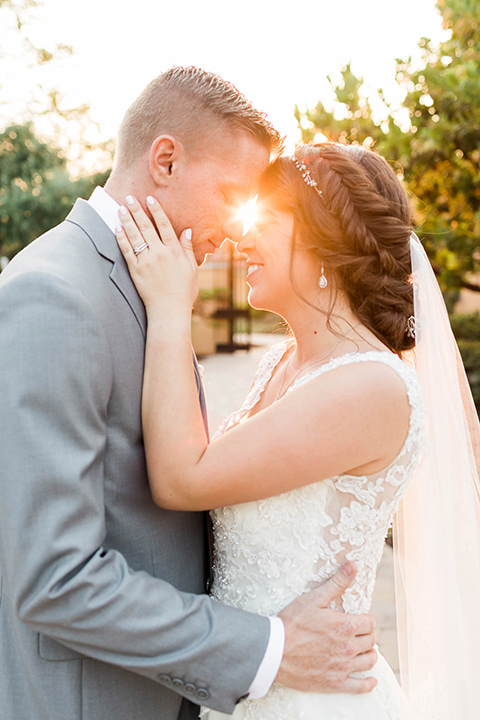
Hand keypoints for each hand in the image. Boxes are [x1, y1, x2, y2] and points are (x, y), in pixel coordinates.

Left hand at [115, 196, 198, 313]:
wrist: (169, 310)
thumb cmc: (183, 291)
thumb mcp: (192, 269)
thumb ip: (187, 249)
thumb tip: (187, 231)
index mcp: (174, 251)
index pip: (164, 225)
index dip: (156, 211)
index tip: (150, 199)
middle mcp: (160, 253)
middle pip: (147, 227)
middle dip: (137, 211)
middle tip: (130, 198)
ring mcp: (146, 261)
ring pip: (135, 236)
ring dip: (127, 220)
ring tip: (121, 208)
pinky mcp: (135, 270)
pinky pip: (127, 251)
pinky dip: (121, 238)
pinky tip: (117, 228)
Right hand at [277, 562, 377, 693]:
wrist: (275, 652)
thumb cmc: (292, 623)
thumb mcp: (314, 598)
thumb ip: (337, 583)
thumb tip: (353, 566)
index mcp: (345, 626)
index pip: (370, 623)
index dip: (366, 620)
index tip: (359, 620)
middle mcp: (348, 648)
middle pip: (371, 642)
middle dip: (367, 636)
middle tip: (359, 634)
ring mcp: (343, 667)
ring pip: (369, 661)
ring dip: (369, 655)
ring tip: (363, 650)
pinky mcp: (335, 683)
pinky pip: (360, 687)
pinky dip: (368, 683)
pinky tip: (370, 679)